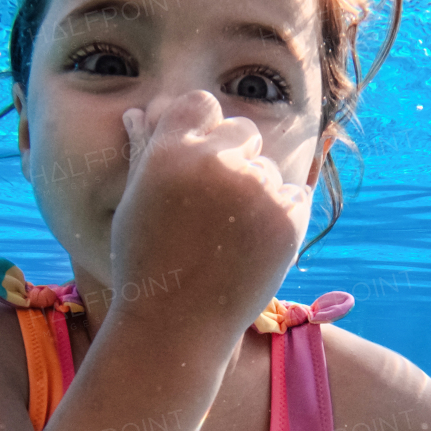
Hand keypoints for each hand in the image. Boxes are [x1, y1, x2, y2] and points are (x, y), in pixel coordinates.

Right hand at [110, 90, 313, 335]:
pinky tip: (254, 247)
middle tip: (217, 209)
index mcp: (169, 151)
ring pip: (269, 168)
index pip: (202, 103)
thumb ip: (146, 153)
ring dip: (258, 194)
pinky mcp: (287, 216)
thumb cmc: (148, 266)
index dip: (204, 129)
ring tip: (230, 239)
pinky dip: (282, 217)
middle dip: (236, 159)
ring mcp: (254, 188)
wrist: (177, 327)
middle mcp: (213, 161)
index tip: (201, 161)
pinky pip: (295, 195)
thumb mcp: (134, 204)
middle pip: (243, 129)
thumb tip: (142, 113)